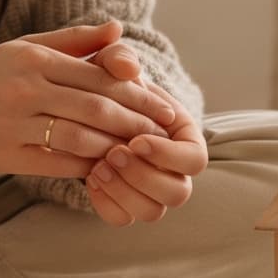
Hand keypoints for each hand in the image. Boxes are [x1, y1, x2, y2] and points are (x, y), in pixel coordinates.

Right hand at [0, 19, 181, 177]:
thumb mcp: (26, 46)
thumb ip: (74, 40)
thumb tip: (119, 30)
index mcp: (35, 59)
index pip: (99, 78)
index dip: (138, 95)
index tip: (165, 109)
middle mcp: (25, 89)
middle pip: (96, 108)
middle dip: (136, 123)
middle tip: (162, 135)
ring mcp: (13, 123)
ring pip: (79, 137)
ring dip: (115, 147)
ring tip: (139, 153)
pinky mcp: (5, 155)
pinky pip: (55, 163)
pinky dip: (85, 167)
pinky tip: (104, 168)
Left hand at [59, 27, 208, 223]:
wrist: (81, 104)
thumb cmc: (106, 81)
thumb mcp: (110, 64)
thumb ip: (119, 58)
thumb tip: (128, 66)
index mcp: (184, 138)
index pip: (195, 160)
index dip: (168, 155)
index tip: (137, 139)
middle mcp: (174, 170)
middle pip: (178, 193)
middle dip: (144, 176)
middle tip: (113, 153)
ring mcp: (150, 190)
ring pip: (151, 212)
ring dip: (124, 192)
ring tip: (96, 167)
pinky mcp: (124, 202)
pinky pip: (122, 218)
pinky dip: (106, 203)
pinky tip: (89, 179)